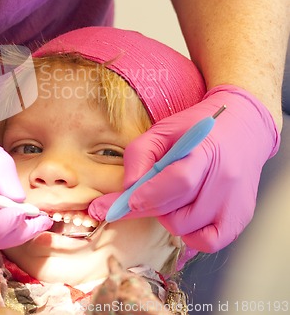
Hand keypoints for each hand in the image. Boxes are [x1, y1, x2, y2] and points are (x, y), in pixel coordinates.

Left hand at [89, 85, 279, 252]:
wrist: (242, 129)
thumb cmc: (196, 128)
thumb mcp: (162, 130)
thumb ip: (140, 154)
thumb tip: (129, 187)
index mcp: (206, 150)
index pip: (180, 181)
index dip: (151, 194)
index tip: (129, 202)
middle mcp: (226, 179)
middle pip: (180, 210)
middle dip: (150, 207)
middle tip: (141, 197)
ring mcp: (235, 202)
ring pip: (187, 228)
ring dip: (168, 217)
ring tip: (170, 197)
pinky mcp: (241, 218)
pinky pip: (209, 242)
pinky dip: (190, 234)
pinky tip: (184, 215)